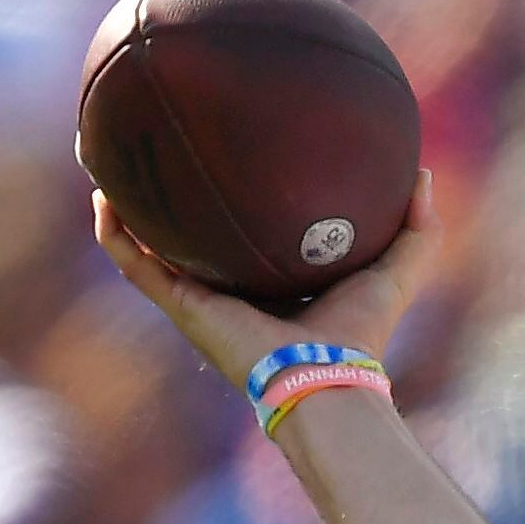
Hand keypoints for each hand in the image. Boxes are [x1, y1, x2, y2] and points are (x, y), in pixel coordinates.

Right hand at [91, 171, 444, 393]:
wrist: (325, 375)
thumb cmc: (362, 332)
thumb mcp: (397, 269)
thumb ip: (417, 229)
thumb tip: (423, 176)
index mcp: (273, 279)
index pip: (247, 233)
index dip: (234, 200)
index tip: (225, 156)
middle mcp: (231, 286)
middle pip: (190, 235)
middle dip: (170, 197)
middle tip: (154, 148)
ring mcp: (199, 296)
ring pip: (148, 245)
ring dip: (124, 206)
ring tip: (107, 161)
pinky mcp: (181, 304)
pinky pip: (135, 263)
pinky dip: (115, 232)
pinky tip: (102, 195)